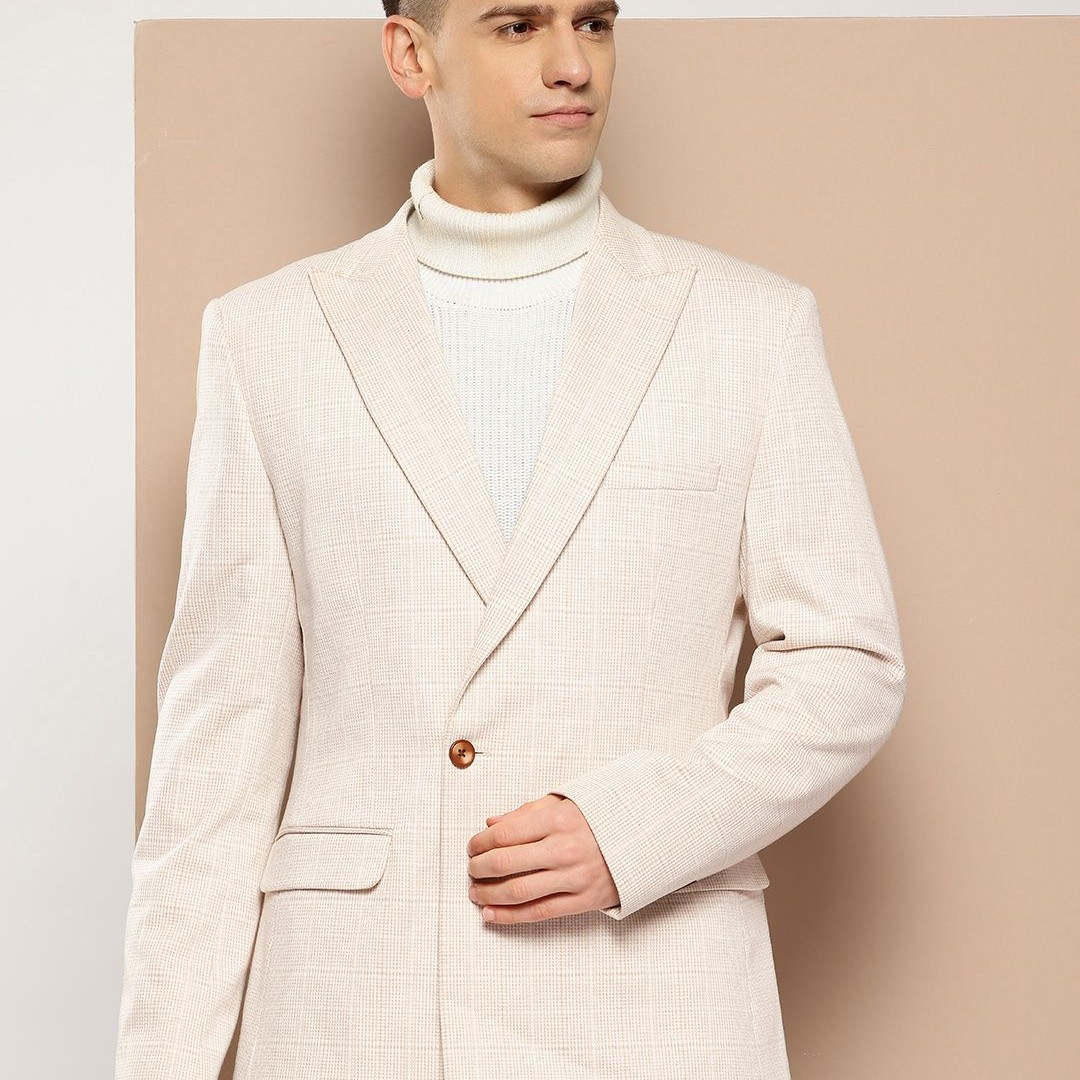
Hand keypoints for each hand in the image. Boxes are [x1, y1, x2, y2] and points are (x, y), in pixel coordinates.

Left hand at [465, 793, 619, 923]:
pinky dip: (509, 916)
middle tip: (471, 870)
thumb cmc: (601, 818)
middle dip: (479, 868)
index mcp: (559, 819)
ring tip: (475, 892)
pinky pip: (538, 912)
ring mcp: (575, 877)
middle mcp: (565, 848)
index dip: (480, 843)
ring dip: (488, 894)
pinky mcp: (584, 900)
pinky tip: (490, 914)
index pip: (505, 834)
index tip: (472, 847)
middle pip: (505, 863)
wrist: (645, 838)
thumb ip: (526, 813)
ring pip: (517, 891)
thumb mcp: (566, 804)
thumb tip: (491, 824)